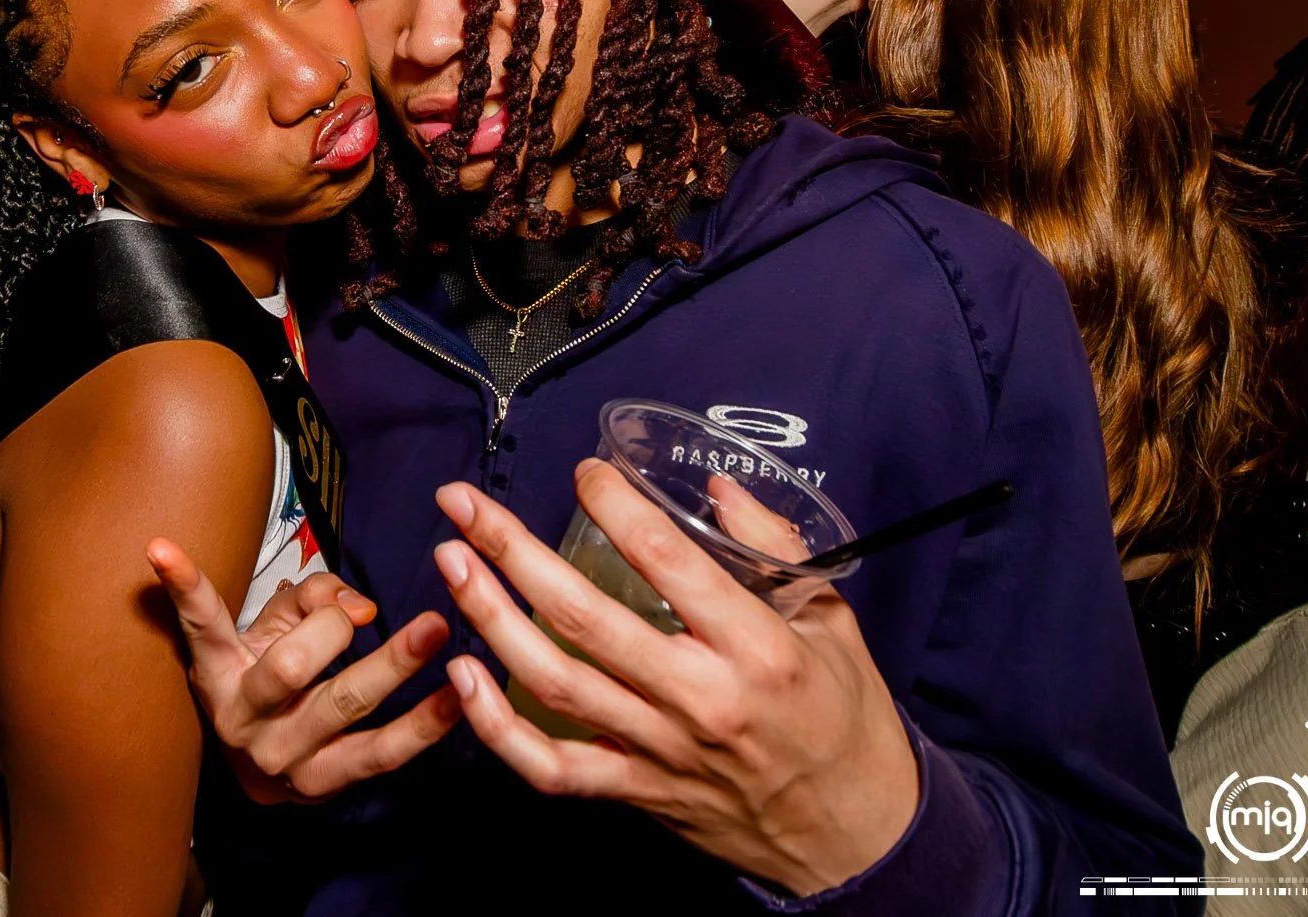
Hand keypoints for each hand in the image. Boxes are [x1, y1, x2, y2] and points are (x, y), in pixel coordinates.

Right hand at [147, 538, 460, 803]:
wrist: (255, 763)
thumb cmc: (265, 673)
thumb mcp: (268, 630)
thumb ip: (311, 599)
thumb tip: (361, 606)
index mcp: (217, 672)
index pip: (201, 622)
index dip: (185, 586)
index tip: (160, 548)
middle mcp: (243, 717)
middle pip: (289, 667)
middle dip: (331, 630)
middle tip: (367, 611)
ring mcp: (284, 757)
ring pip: (344, 706)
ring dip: (394, 665)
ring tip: (437, 629)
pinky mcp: (326, 784)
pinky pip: (383, 753)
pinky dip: (425, 724)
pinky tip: (458, 696)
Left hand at [432, 461, 918, 897]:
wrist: (857, 835)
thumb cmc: (844, 718)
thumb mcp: (832, 619)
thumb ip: (772, 549)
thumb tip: (717, 487)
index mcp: (754, 647)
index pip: (668, 560)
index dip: (614, 506)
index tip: (584, 471)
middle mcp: (699, 698)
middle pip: (584, 616)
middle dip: (510, 551)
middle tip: (462, 504)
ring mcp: (661, 750)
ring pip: (554, 684)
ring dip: (490, 618)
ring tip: (450, 562)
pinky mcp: (637, 791)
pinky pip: (552, 767)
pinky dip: (497, 728)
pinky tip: (462, 677)